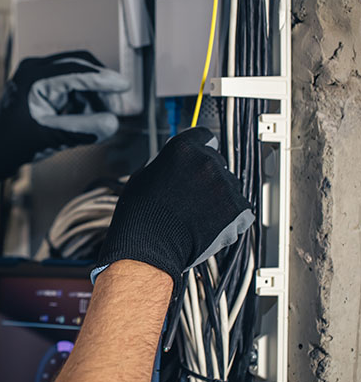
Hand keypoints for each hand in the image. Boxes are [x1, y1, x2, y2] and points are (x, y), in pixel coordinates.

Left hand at [0, 51, 129, 179]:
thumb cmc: (9, 142)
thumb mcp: (48, 137)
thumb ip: (80, 130)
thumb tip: (109, 123)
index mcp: (33, 77)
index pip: (76, 71)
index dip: (102, 79)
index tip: (121, 86)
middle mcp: (35, 69)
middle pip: (79, 67)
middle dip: (99, 88)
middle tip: (114, 107)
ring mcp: (38, 75)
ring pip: (77, 77)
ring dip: (91, 96)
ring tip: (97, 119)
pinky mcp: (42, 84)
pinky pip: (70, 86)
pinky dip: (81, 101)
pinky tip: (84, 118)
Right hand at [92, 127, 253, 287]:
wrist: (149, 245)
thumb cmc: (140, 215)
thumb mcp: (143, 175)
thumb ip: (166, 163)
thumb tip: (174, 162)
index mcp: (183, 149)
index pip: (204, 135)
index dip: (200, 148)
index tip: (199, 157)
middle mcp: (207, 162)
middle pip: (217, 162)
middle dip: (207, 176)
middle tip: (192, 195)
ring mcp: (224, 185)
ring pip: (229, 186)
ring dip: (219, 197)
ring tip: (197, 215)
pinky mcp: (236, 208)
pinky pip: (240, 210)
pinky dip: (230, 218)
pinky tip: (208, 225)